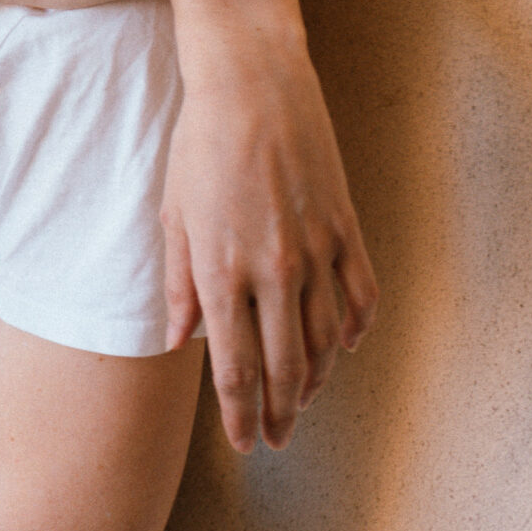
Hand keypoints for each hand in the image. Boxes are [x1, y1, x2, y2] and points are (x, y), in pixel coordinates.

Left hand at [166, 0, 378, 450]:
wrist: (253, 88)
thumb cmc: (197, 148)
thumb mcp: (173, 216)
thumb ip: (178, 284)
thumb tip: (180, 341)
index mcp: (221, 271)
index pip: (236, 367)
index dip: (241, 413)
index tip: (245, 442)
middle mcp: (273, 270)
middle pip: (284, 365)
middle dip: (279, 411)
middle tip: (273, 439)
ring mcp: (316, 250)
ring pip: (325, 338)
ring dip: (314, 378)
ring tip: (302, 402)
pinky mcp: (345, 228)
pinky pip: (359, 295)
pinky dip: (352, 329)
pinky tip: (342, 348)